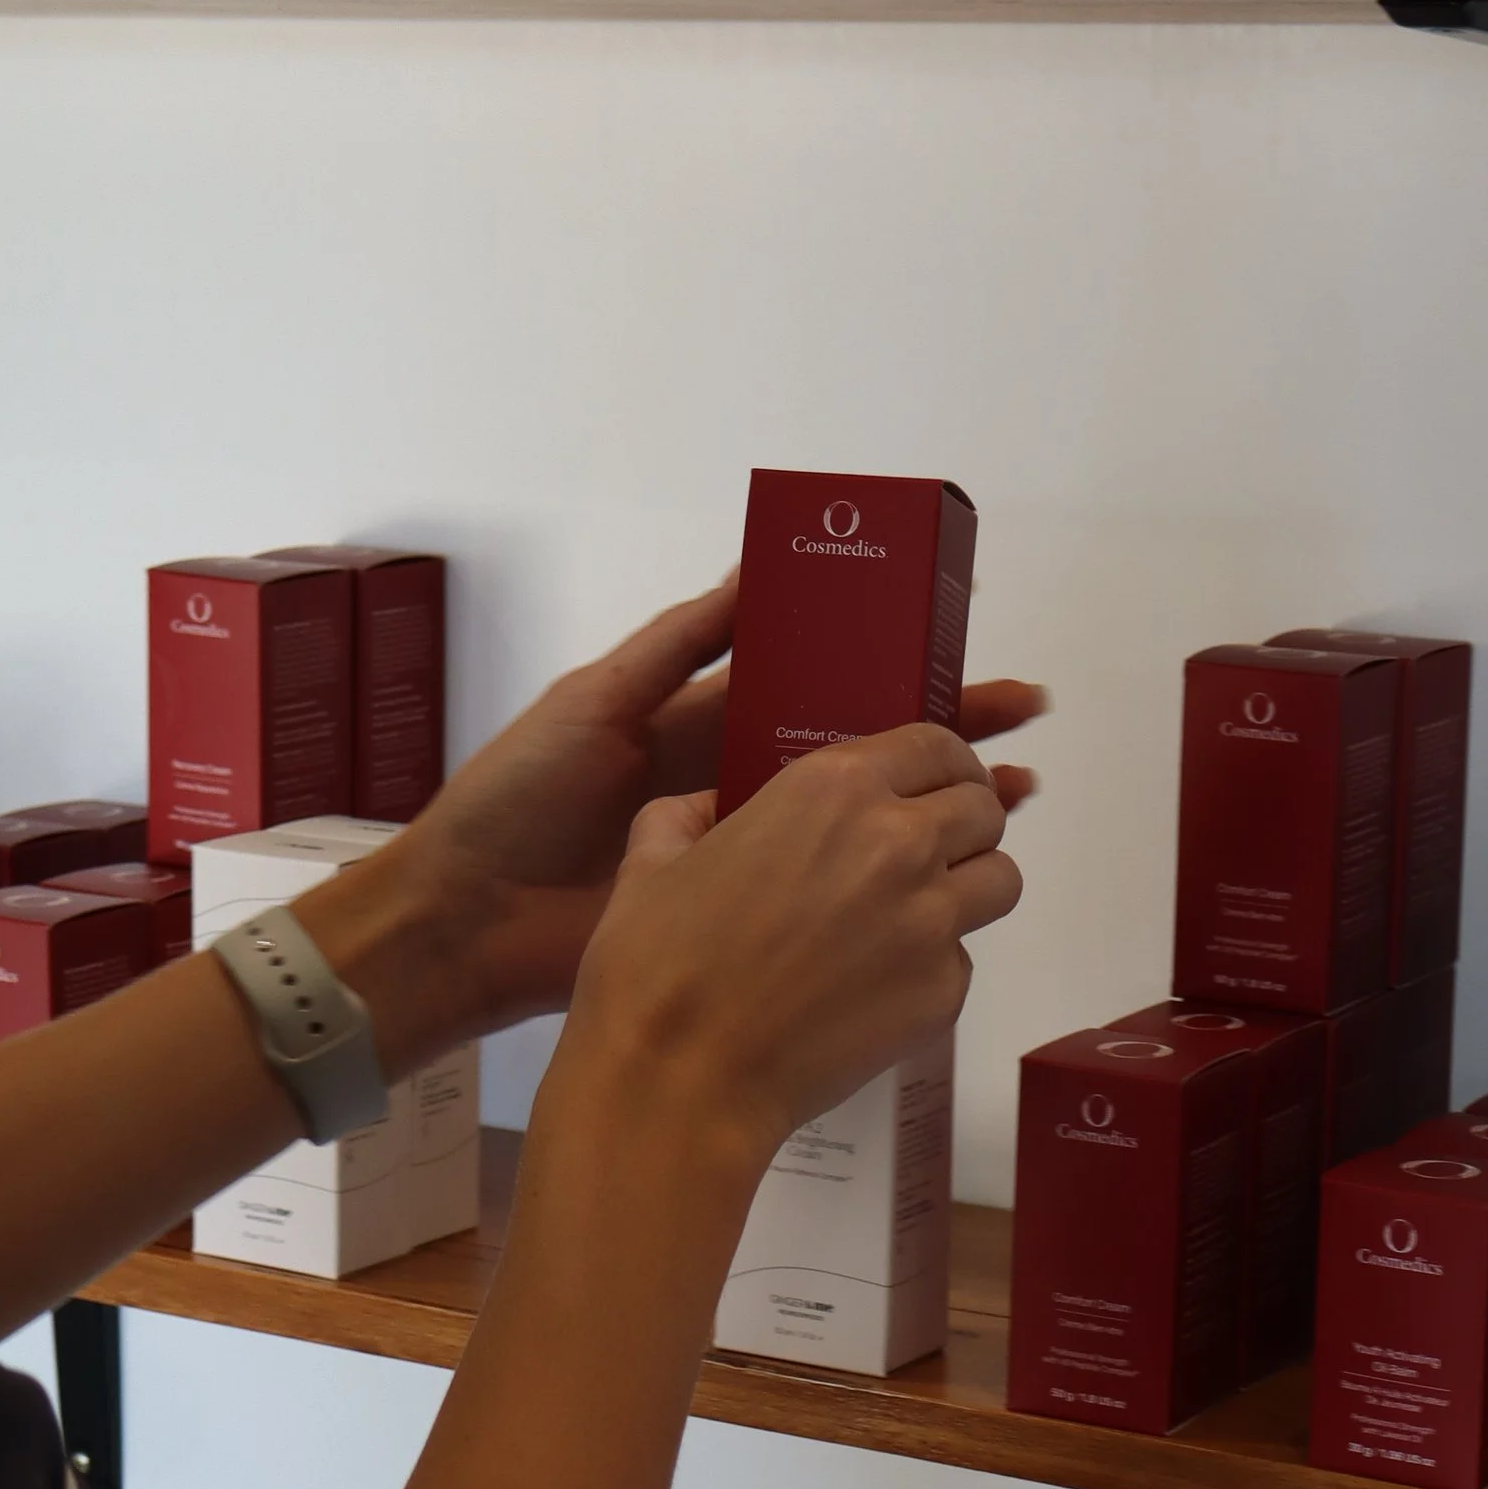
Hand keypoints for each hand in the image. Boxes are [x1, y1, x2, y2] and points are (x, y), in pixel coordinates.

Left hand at [307, 579, 1043, 1069]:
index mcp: (705, 720)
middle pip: (859, 750)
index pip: (820, 682)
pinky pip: (822, 895)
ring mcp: (743, 851)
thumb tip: (755, 569)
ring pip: (859, 824)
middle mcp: (736, 780)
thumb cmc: (517, 798)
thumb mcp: (595, 701)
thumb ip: (679, 645)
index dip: (890, 667)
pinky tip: (947, 884)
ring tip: (1017, 798)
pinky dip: (888, 886)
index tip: (959, 649)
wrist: (465, 919)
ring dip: (936, 810)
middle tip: (1023, 724)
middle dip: (941, 734)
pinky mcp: (732, 912)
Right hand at [554, 720, 1025, 1177]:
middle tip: (926, 853)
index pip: (936, 746)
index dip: (943, 763)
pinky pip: (964, 961)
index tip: (933, 784)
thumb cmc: (655, 963)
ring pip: (999, 880)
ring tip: (916, 917)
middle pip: (983, 810)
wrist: (681, 1077)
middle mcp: (900, 841)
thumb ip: (695, 812)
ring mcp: (932, 920)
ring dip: (967, 888)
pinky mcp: (944, 993)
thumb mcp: (654, 855)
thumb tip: (714, 809)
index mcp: (834, 787)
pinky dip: (932, 967)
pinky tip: (874, 988)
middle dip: (962, 824)